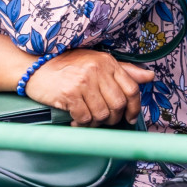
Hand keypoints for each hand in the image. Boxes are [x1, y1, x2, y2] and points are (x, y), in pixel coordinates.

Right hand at [22, 48, 154, 126]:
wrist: (36, 68)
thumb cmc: (69, 66)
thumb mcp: (98, 63)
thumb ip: (124, 71)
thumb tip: (150, 77)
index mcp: (107, 62)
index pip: (131, 88)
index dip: (134, 107)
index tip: (129, 117)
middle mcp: (97, 70)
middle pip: (118, 104)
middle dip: (114, 118)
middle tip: (105, 121)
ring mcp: (83, 81)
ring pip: (101, 113)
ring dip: (97, 122)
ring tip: (89, 119)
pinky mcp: (69, 93)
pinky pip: (85, 117)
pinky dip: (82, 124)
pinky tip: (76, 121)